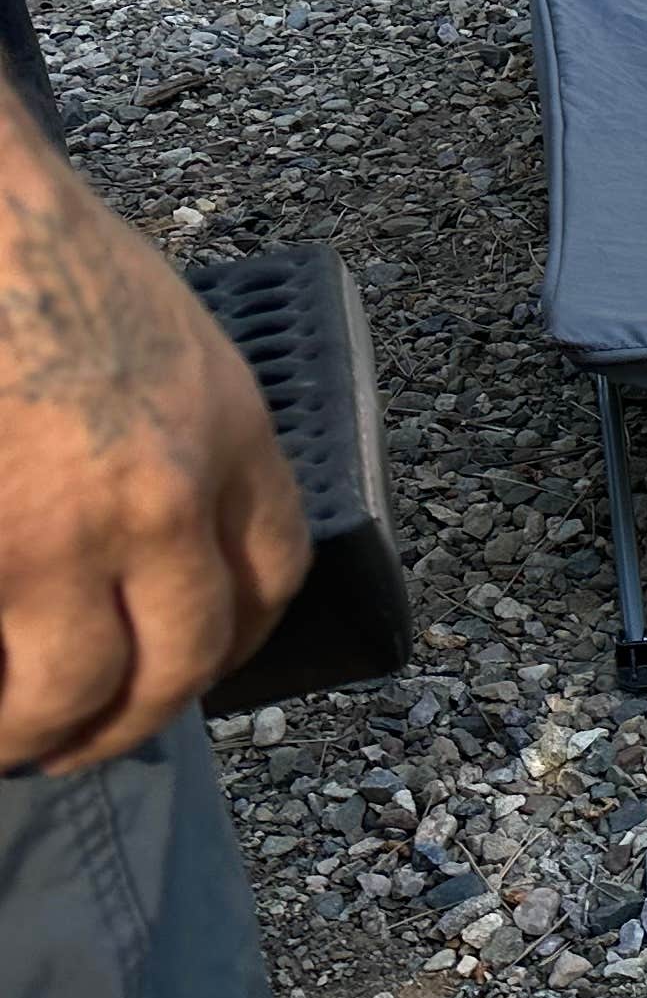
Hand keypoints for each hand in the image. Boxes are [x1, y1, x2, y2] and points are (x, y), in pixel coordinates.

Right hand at [0, 106, 307, 770]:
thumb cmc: (42, 256)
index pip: (270, 574)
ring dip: (47, 729)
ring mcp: (65, 531)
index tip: (195, 667)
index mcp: (231, 437)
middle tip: (87, 740)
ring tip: (15, 741)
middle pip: (184, 654)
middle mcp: (166, 496)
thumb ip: (181, 436)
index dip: (235, 637)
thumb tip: (166, 535)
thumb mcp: (166, 340)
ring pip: (78, 683)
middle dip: (137, 715)